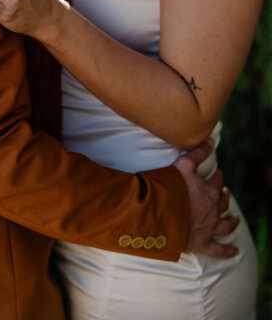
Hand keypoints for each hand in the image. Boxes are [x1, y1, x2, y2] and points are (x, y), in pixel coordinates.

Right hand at [174, 140, 239, 257]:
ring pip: (226, 224)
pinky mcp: (202, 243)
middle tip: (223, 193)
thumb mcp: (181, 165)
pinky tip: (235, 251)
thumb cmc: (167, 187)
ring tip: (234, 218)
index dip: (217, 177)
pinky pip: (219, 249)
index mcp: (209, 190)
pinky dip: (228, 251)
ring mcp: (209, 227)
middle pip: (223, 201)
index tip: (216, 175)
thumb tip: (212, 140)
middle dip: (224, 196)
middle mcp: (213, 209)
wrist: (156, 213)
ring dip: (231, 220)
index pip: (217, 180)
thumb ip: (197, 153)